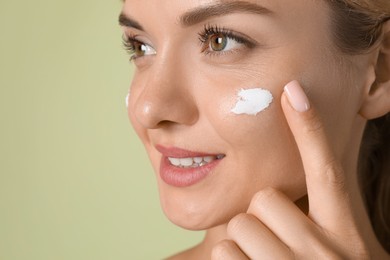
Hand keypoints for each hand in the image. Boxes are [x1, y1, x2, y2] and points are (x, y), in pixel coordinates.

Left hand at [211, 80, 371, 259]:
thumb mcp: (343, 245)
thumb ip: (324, 212)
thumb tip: (296, 176)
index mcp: (348, 231)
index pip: (327, 169)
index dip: (310, 129)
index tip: (291, 91)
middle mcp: (330, 249)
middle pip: (265, 200)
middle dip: (263, 219)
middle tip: (278, 242)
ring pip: (240, 227)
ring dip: (244, 244)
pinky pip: (225, 253)